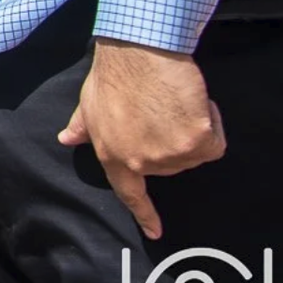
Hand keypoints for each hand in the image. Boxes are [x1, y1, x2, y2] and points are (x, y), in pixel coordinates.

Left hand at [59, 39, 226, 239]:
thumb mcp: (90, 102)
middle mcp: (141, 161)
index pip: (129, 192)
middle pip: (171, 165)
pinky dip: (212, 123)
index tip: (155, 232)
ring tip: (174, 101)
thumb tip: (67, 138)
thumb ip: (83, 126)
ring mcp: (170, 155)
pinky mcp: (197, 143)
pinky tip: (196, 103)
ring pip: (194, 153)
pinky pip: (215, 143)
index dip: (143, 213)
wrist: (139, 50)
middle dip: (169, 140)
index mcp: (113, 154)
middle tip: (159, 109)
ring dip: (192, 129)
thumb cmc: (115, 73)